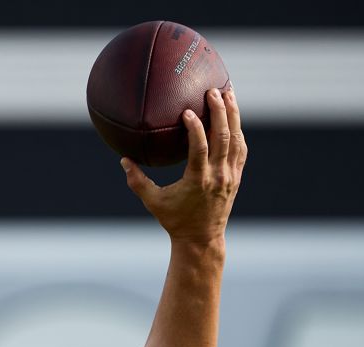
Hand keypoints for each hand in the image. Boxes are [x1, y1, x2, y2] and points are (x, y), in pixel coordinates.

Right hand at [121, 87, 245, 243]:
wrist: (202, 239)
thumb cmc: (175, 220)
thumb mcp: (153, 203)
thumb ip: (138, 181)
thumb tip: (123, 160)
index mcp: (198, 180)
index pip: (200, 149)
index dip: (196, 128)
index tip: (187, 112)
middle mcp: (218, 176)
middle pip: (223, 138)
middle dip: (220, 111)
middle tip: (214, 90)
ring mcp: (230, 176)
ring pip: (236, 140)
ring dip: (233, 115)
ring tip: (229, 93)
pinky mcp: (236, 177)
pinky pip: (240, 150)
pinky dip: (238, 131)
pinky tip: (233, 116)